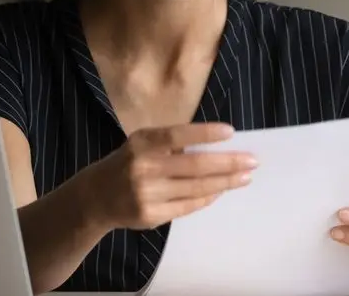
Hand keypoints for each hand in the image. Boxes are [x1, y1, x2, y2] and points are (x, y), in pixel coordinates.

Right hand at [80, 122, 257, 230]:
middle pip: (194, 165)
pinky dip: (208, 197)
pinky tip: (221, 190)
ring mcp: (147, 194)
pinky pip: (188, 206)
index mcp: (142, 143)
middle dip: (228, 163)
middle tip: (253, 161)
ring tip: (244, 177)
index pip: (177, 135)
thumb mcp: (142, 144)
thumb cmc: (128, 163)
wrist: (96, 197)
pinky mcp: (151, 215)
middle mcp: (143, 167)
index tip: (231, 132)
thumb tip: (217, 146)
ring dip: (225, 182)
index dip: (205, 133)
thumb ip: (172, 144)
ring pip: (195, 188)